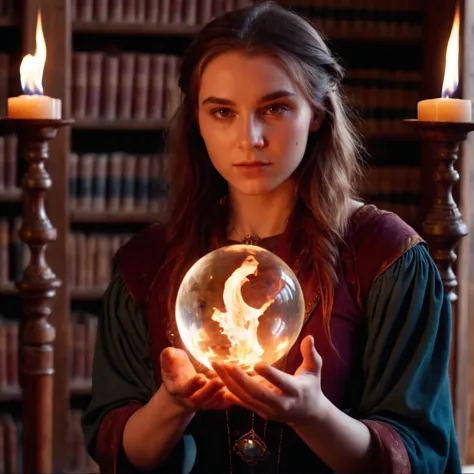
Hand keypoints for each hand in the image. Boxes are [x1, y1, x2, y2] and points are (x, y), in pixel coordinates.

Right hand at [160, 346, 233, 410]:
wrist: (182, 382)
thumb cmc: (176, 368)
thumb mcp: (170, 360)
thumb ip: (168, 357)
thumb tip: (168, 352)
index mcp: (178, 389)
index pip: (185, 390)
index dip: (192, 385)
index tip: (200, 377)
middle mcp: (191, 399)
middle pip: (200, 399)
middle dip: (209, 390)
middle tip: (219, 381)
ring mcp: (204, 402)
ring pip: (213, 402)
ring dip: (221, 394)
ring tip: (229, 383)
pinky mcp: (215, 402)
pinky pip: (223, 403)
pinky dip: (230, 399)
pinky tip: (238, 389)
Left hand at [212, 335, 328, 425]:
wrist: (307, 416)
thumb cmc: (310, 387)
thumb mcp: (314, 370)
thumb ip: (311, 355)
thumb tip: (309, 337)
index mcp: (295, 391)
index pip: (282, 383)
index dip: (269, 375)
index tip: (257, 363)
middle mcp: (281, 403)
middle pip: (258, 393)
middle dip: (241, 379)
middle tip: (227, 364)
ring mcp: (269, 410)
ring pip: (246, 398)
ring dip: (229, 383)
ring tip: (216, 366)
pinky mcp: (260, 413)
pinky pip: (243, 403)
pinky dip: (229, 392)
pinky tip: (216, 380)